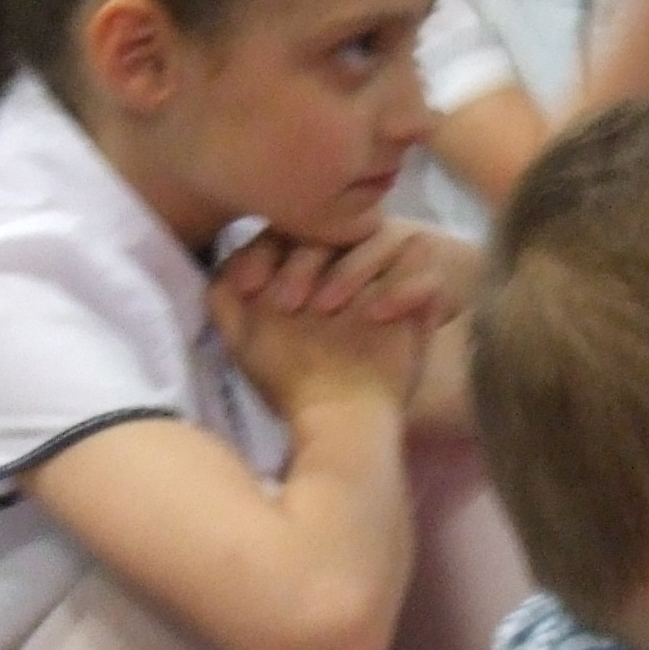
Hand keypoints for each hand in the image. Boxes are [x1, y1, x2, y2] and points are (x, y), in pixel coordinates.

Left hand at [210, 239, 429, 420]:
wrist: (339, 421)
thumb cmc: (290, 380)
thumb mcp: (244, 338)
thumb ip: (224, 298)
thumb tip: (223, 264)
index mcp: (308, 261)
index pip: (290, 229)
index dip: (266, 253)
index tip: (250, 290)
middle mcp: (349, 260)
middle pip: (334, 228)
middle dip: (305, 261)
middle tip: (288, 305)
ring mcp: (387, 276)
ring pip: (385, 235)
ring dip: (353, 268)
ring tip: (328, 309)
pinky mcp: (422, 299)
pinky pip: (425, 268)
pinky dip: (404, 287)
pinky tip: (376, 317)